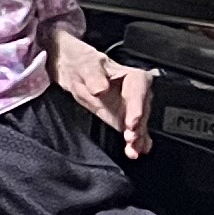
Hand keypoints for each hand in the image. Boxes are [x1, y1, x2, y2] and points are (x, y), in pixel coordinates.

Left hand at [54, 29, 151, 156]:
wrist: (72, 68)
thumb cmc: (82, 63)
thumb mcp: (86, 66)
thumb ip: (94, 77)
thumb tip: (101, 89)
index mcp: (132, 76)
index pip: (139, 91)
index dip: (137, 107)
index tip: (132, 121)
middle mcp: (136, 92)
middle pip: (141, 110)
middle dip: (138, 126)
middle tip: (131, 138)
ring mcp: (130, 107)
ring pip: (138, 124)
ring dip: (137, 138)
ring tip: (133, 150)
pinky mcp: (123, 118)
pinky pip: (132, 131)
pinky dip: (135, 142)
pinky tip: (135, 151)